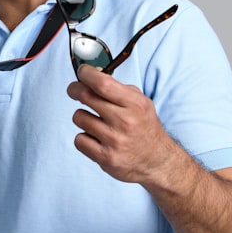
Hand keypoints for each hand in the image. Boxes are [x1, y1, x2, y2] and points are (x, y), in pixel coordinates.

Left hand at [67, 64, 179, 184]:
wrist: (156, 161)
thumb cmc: (144, 128)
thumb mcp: (140, 102)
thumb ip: (118, 88)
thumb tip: (92, 75)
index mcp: (135, 104)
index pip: (103, 83)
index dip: (87, 74)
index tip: (82, 72)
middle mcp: (125, 122)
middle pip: (86, 96)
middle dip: (75, 89)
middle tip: (75, 90)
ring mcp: (114, 141)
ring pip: (79, 117)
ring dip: (82, 116)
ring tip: (94, 121)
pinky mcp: (105, 158)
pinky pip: (79, 140)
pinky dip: (84, 137)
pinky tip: (95, 138)